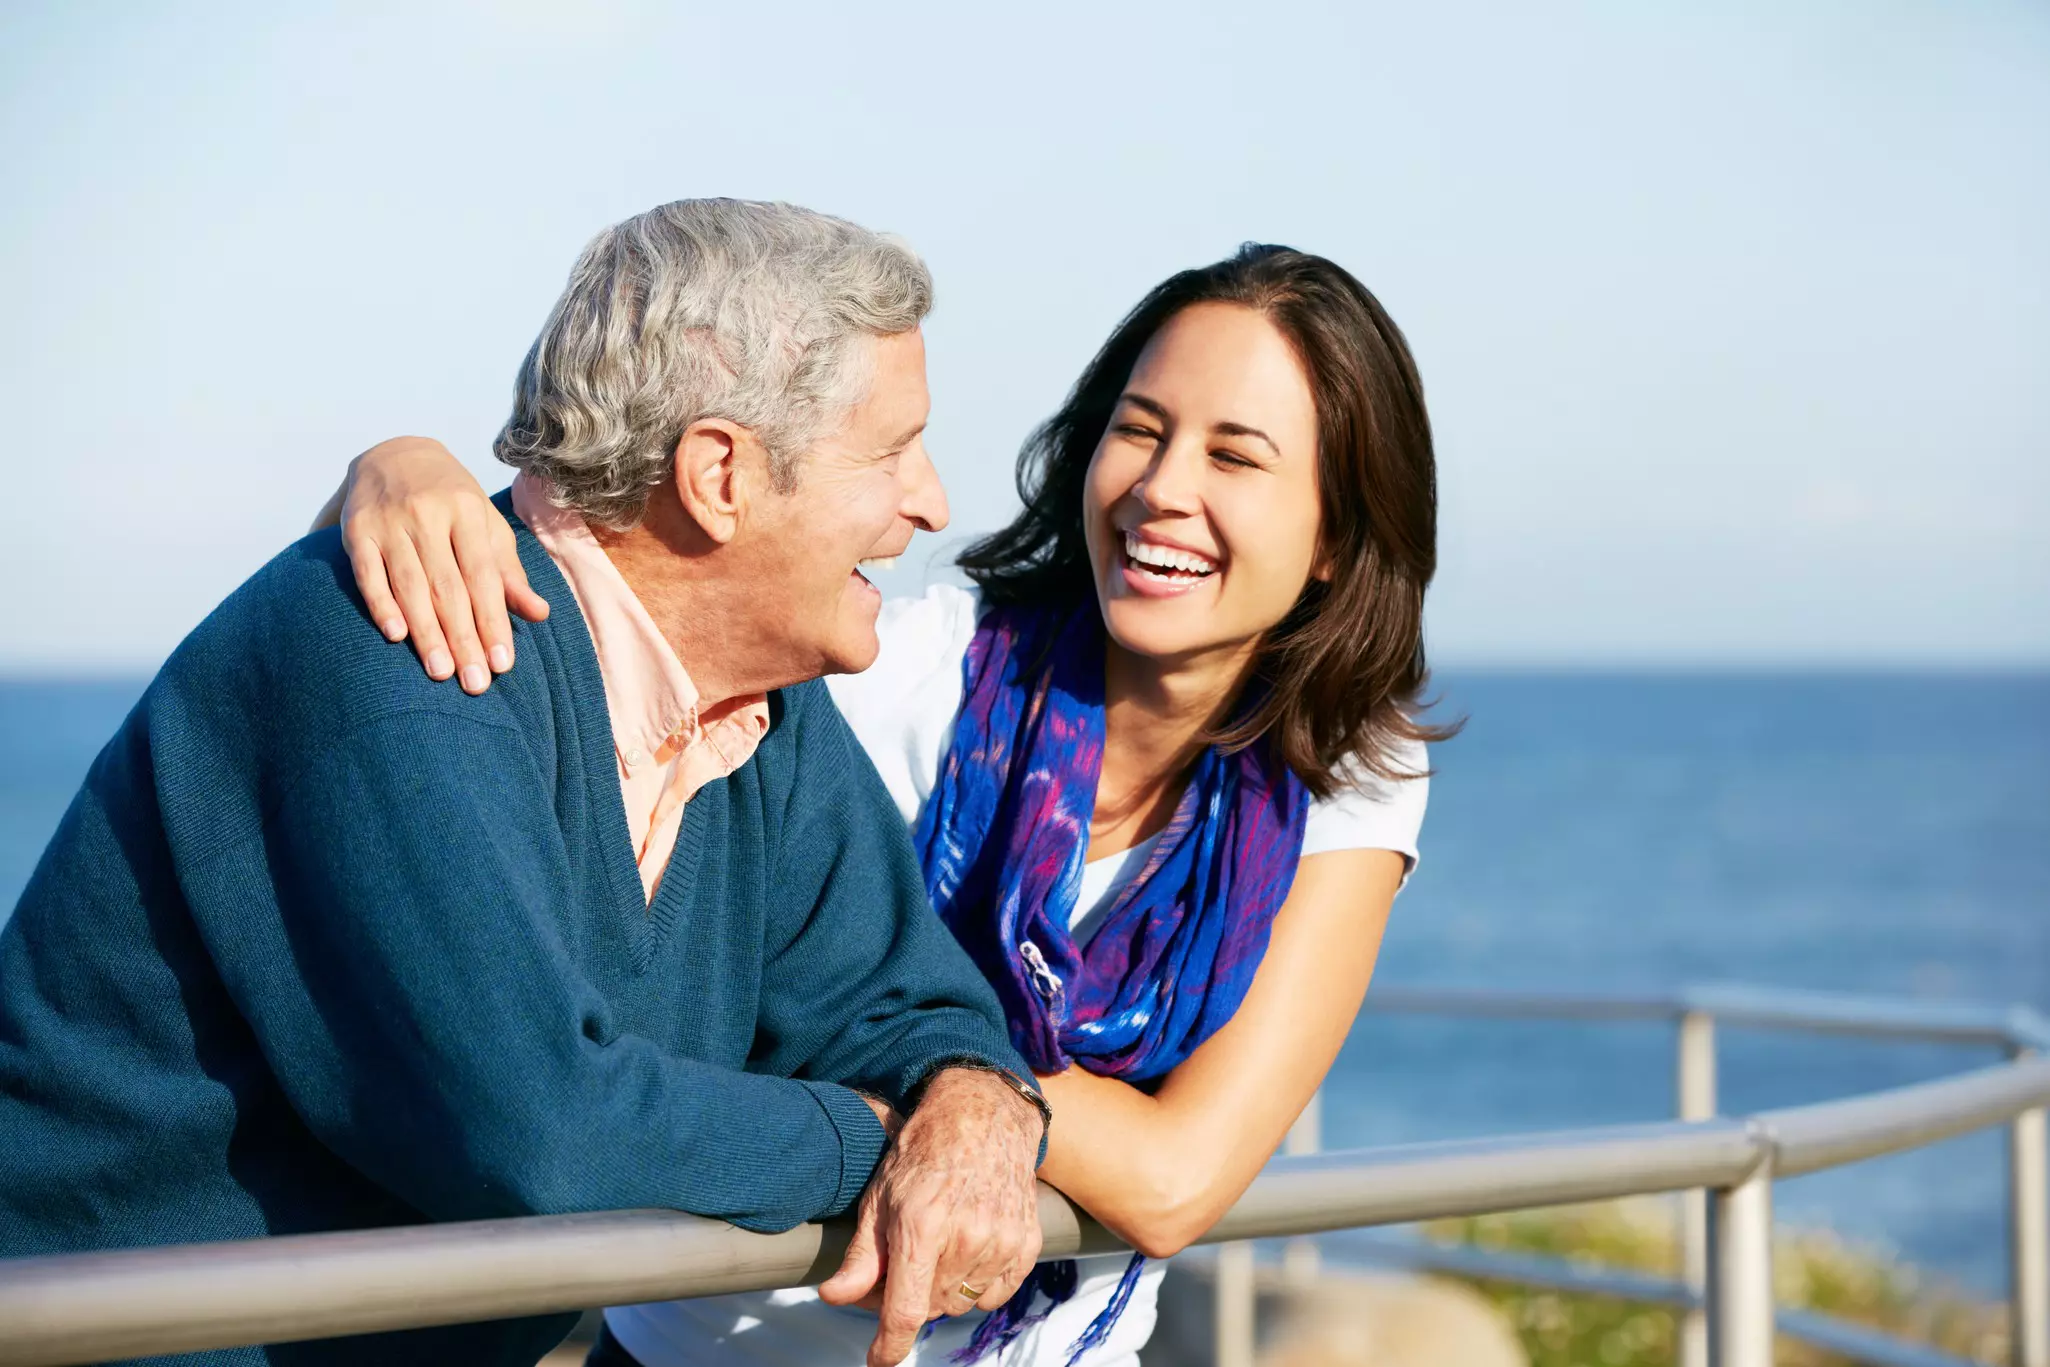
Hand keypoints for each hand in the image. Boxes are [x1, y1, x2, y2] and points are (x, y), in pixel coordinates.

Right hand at [340, 436, 548, 693]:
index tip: (502, 663)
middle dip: (463, 638)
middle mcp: (428, 514)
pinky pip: (368, 573)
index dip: (494, 621)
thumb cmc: (451, 501)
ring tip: (441, 672)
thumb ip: (508, 571)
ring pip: (411, 584)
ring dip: (426, 632)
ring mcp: (390, 521)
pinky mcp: (356, 529)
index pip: (484, 576)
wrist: (394, 453)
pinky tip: (396, 635)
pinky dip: (381, 604)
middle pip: (449, 587)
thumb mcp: (485, 525)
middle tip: (474, 683)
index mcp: (468, 512)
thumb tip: (540, 613)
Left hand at [818, 1069, 1043, 1366]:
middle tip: (905, 1262)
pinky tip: (969, 1248)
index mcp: (922, 1227)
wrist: (984, 1116)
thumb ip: (861, 1255)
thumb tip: (834, 1297)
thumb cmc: (924, 1152)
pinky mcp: (1026, 1243)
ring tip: (939, 1246)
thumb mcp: (880, 1197)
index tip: (878, 1360)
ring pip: (962, 1303)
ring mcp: (1002, 1241)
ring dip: (945, 1289)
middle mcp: (966, 1238)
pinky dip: (978, 1284)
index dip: (889, 1345)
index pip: (906, 1310)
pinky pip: (995, 1294)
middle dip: (913, 1296)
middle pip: (932, 1307)